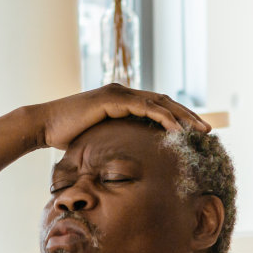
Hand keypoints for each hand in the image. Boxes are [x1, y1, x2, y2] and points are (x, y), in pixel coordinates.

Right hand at [30, 85, 209, 150]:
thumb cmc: (65, 135)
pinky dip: (164, 118)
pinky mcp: (113, 100)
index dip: (178, 118)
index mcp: (122, 100)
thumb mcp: (97, 139)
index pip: (158, 106)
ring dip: (183, 117)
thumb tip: (124, 160)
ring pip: (160, 103)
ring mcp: (118, 93)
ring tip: (200, 131)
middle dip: (188, 116)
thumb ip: (113, 141)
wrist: (44, 125)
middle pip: (165, 102)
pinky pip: (146, 108)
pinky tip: (177, 130)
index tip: (195, 132)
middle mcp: (123, 92)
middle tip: (208, 130)